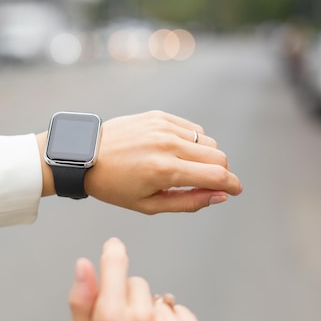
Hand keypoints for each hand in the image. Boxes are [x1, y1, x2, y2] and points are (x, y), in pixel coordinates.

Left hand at [38, 110, 241, 213]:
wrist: (84, 155)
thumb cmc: (114, 186)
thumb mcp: (149, 205)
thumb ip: (189, 202)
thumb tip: (220, 196)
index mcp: (165, 170)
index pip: (216, 175)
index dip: (233, 185)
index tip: (236, 190)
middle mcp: (168, 144)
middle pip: (218, 156)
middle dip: (222, 173)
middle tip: (210, 184)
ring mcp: (164, 127)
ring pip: (208, 141)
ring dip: (208, 157)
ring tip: (188, 169)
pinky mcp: (159, 116)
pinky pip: (192, 128)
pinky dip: (194, 142)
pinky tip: (178, 152)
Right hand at [68, 238, 207, 320]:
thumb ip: (82, 301)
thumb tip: (83, 264)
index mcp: (112, 318)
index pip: (116, 265)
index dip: (114, 253)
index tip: (114, 246)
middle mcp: (143, 318)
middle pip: (137, 282)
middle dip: (130, 298)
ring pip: (160, 297)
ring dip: (154, 312)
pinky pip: (181, 311)